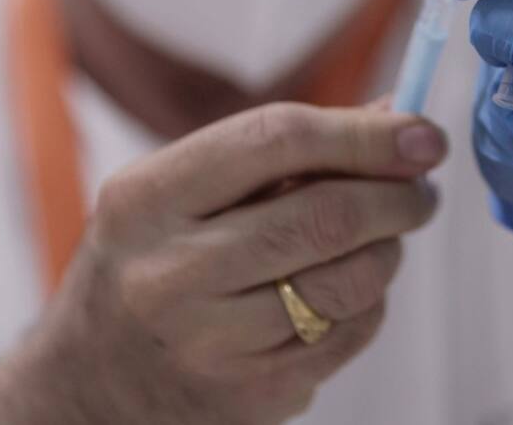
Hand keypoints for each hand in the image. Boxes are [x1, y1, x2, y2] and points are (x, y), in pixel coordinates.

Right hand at [0, 103, 445, 424]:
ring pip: (348, 284)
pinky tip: (350, 290)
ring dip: (389, 252)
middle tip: (423, 190)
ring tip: (385, 238)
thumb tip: (395, 116)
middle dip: (398, 197)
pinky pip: (346, 338)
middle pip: (326, 217)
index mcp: (148, 198)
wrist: (89, 383)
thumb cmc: (154, 260)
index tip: (423, 133)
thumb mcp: (182, 191)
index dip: (363, 133)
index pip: (276, 139)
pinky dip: (369, 305)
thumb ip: (282, 150)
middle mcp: (169, 272)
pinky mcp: (246, 396)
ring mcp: (207, 344)